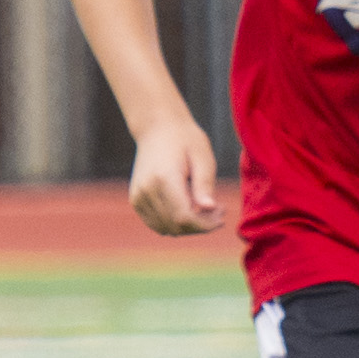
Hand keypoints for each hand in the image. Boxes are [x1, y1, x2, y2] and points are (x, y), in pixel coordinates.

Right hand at [126, 114, 225, 237]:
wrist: (157, 128)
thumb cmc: (185, 140)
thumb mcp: (202, 157)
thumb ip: (204, 184)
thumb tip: (209, 208)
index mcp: (164, 179)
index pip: (184, 218)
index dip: (205, 224)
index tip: (222, 215)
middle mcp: (146, 191)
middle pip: (176, 226)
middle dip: (200, 225)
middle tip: (218, 210)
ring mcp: (138, 197)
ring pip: (166, 229)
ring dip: (188, 227)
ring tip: (204, 209)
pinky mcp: (136, 200)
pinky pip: (157, 224)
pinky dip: (174, 223)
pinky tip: (189, 208)